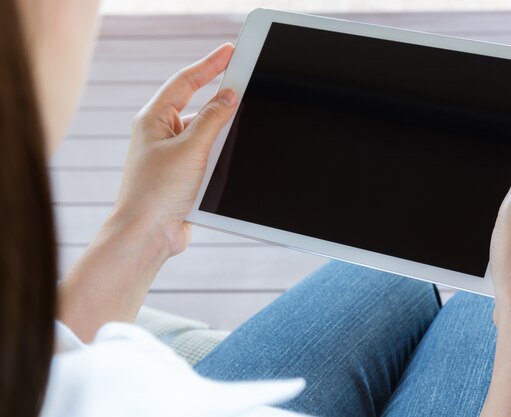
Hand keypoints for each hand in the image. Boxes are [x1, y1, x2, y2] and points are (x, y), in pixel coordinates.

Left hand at [113, 44, 236, 257]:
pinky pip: (209, 157)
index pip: (185, 82)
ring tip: (236, 135)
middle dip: (221, 101)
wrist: (148, 235)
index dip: (209, 65)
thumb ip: (212, 119)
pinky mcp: (185, 176)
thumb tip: (229, 96)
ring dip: (221, 135)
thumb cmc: (156, 192)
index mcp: (153, 120)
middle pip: (198, 107)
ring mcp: (173, 156)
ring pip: (206, 135)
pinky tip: (228, 162)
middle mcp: (161, 134)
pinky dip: (220, 157)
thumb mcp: (190, 149)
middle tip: (245, 86)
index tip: (229, 53)